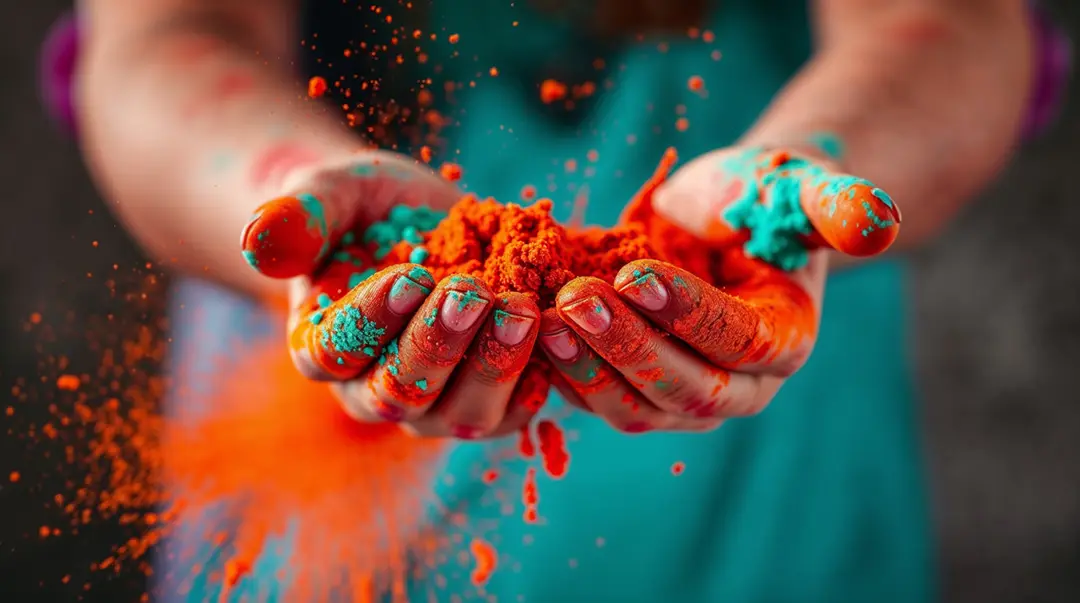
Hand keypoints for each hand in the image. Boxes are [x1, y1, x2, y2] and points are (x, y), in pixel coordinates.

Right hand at [241, 151, 543, 438]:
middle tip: (476, 294)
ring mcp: (438, 402)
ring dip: (494, 366)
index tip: (411, 275)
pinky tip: (556, 332)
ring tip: (522, 310)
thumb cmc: (363, 206)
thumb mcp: (331, 192)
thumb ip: (298, 215)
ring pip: (462, 414)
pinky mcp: (492, 397)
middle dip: (440, 345)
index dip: (374, 318)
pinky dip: (539, 377)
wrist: (419, 220)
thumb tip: (258, 242)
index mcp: (323, 347)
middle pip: (402, 393)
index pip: (338, 351)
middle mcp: (374, 389)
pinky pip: (516, 409)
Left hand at [535, 146, 900, 432]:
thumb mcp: (796, 186)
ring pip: (634, 409)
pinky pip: (595, 397)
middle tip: (576, 301)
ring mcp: (681, 396)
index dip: (687, 313)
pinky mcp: (632, 389)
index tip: (635, 274)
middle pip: (684, 390)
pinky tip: (526, 334)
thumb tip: (880, 223)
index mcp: (784, 344)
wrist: (714, 217)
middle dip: (627, 348)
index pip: (736, 342)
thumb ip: (834, 204)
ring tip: (542, 321)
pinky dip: (562, 373)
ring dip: (586, 371)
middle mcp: (738, 387)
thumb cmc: (759, 195)